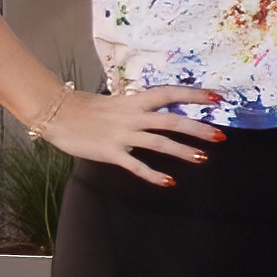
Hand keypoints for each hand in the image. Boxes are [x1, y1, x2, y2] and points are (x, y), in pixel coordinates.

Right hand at [37, 86, 224, 186]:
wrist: (55, 113)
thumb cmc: (85, 108)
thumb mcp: (116, 102)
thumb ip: (138, 108)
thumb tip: (159, 111)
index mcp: (134, 101)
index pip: (169, 94)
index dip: (193, 95)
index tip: (217, 98)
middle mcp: (132, 116)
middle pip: (171, 121)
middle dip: (197, 128)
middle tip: (221, 136)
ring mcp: (122, 135)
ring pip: (158, 143)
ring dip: (182, 151)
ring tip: (202, 158)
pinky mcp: (110, 152)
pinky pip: (135, 165)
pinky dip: (153, 175)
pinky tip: (169, 182)